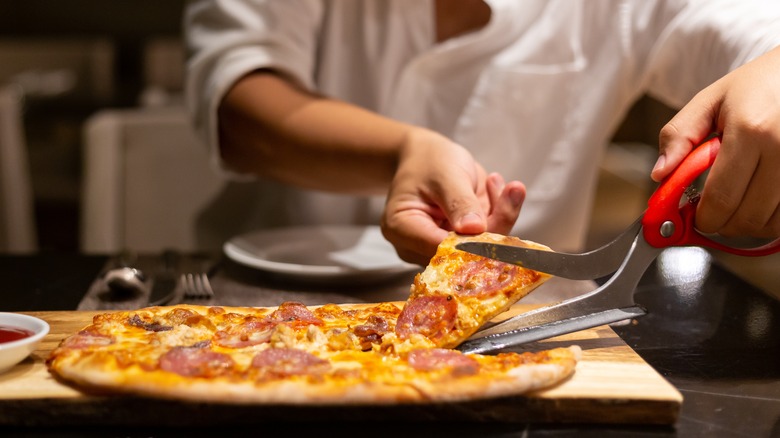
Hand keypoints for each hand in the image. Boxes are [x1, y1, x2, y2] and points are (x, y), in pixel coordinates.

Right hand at [381, 129, 524, 264]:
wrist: (427, 156)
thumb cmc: (428, 161)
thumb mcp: (444, 174)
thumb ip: (459, 202)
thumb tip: (475, 229)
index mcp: (403, 229)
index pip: (440, 248)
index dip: (472, 241)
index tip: (500, 215)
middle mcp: (419, 246)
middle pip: (464, 253)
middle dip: (495, 223)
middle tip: (513, 190)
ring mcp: (443, 247)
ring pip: (483, 249)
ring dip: (502, 215)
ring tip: (509, 185)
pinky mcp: (462, 243)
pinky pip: (489, 238)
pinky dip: (500, 213)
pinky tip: (496, 186)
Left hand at [653, 46, 779, 237]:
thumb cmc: (755, 87)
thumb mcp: (710, 101)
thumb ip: (679, 136)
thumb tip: (659, 174)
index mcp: (750, 130)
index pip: (720, 198)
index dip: (702, 218)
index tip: (693, 216)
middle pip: (745, 218)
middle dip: (721, 223)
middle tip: (713, 209)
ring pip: (769, 224)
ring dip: (747, 223)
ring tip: (738, 198)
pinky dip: (769, 218)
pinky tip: (759, 199)